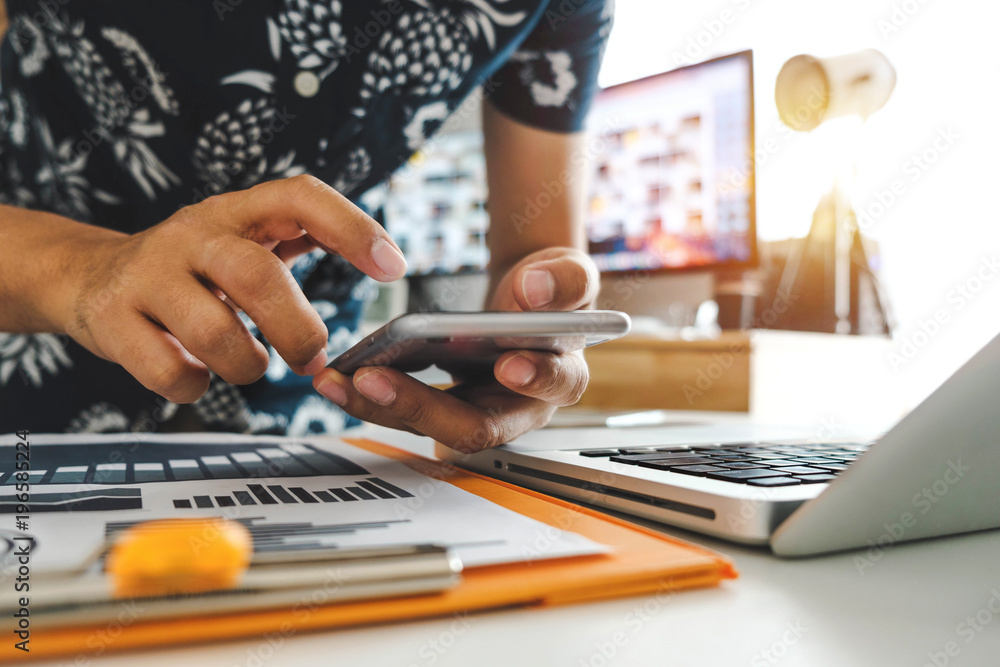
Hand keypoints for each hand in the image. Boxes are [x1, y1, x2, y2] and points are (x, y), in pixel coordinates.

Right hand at [60, 175, 405, 402]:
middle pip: (258, 276)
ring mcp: (147, 275)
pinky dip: (195, 386)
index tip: (394, 268)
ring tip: (249, 364)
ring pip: (215, 331)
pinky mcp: (112, 320)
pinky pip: (170, 371)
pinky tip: (195, 374)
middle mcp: (191, 234)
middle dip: (297, 328)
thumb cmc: (191, 270)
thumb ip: (300, 247)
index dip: (351, 227)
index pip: (299, 196)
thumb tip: (382, 266)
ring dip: (248, 365)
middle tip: (311, 356)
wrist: (88, 277)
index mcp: (235, 212)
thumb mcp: (242, 243)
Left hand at [313, 247, 599, 451]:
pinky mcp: (442, 409)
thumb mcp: (569, 274)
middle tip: (375, 380)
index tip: (509, 363)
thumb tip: (537, 290)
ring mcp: (476, 413)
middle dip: (421, 406)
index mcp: (561, 376)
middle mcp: (519, 409)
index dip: (534, 378)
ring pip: (428, 427)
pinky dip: (370, 396)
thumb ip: (566, 281)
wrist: (526, 301)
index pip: (554, 386)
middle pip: (474, 426)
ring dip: (380, 407)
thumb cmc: (551, 294)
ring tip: (338, 381)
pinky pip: (405, 411)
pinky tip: (339, 376)